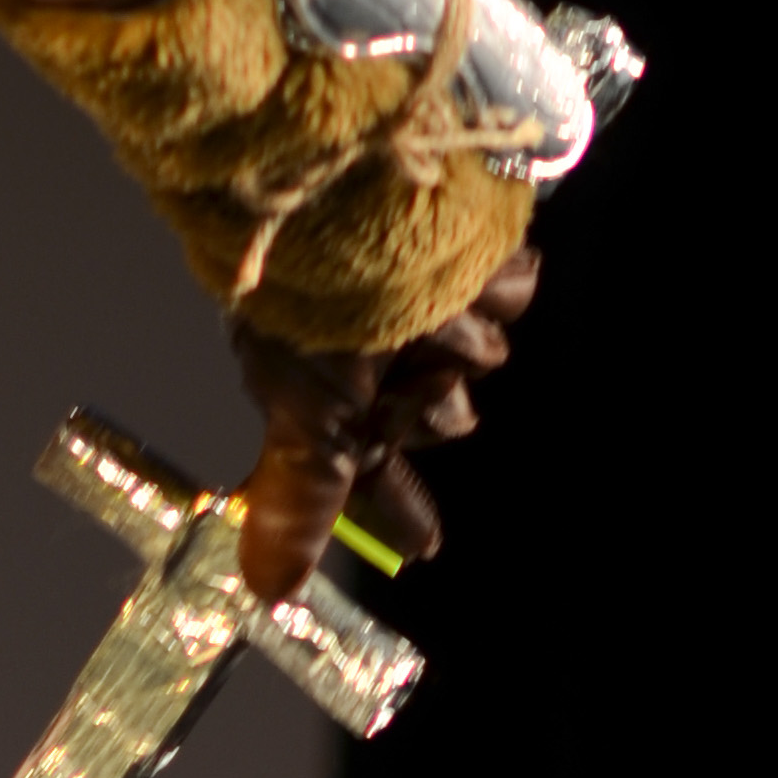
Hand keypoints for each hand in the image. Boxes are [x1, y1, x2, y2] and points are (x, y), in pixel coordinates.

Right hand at [228, 246, 541, 606]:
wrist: (355, 182)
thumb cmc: (317, 303)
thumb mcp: (308, 416)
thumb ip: (301, 501)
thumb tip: (267, 595)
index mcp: (326, 384)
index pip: (369, 463)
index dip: (397, 504)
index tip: (427, 547)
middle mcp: (376, 345)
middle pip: (439, 412)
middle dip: (427, 399)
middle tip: (401, 375)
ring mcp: (427, 295)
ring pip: (482, 352)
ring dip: (458, 331)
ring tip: (425, 298)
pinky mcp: (473, 247)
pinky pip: (511, 288)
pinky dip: (492, 280)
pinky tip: (468, 263)